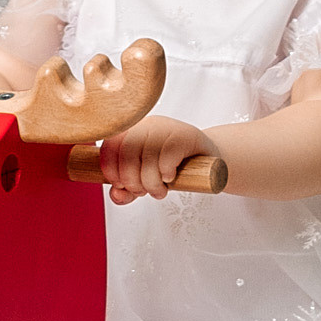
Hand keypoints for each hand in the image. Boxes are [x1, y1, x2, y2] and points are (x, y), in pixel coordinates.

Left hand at [97, 114, 219, 202]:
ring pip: (148, 156)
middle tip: (143, 193)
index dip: (111, 170)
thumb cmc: (174, 168)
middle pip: (127, 152)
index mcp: (132, 131)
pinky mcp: (185, 135)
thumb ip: (127, 190)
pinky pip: (167, 155)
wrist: (209, 161)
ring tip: (159, 191)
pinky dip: (166, 173)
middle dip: (132, 181)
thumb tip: (116, 195)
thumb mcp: (146, 180)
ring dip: (151, 183)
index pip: (110, 146)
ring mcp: (167, 127)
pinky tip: (171, 177)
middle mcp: (147, 125)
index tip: (121, 186)